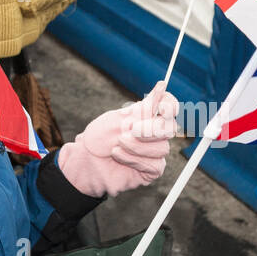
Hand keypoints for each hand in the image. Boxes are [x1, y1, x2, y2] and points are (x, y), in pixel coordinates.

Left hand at [57, 83, 179, 197]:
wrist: (85, 159)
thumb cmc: (99, 137)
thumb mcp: (119, 117)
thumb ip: (144, 106)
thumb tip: (162, 85)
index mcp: (148, 116)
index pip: (170, 107)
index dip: (170, 106)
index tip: (160, 108)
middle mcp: (155, 133)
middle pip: (171, 128)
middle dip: (152, 129)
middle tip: (132, 130)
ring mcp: (155, 152)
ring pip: (163, 148)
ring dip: (137, 146)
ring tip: (117, 144)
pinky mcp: (152, 170)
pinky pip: (154, 164)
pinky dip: (134, 159)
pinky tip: (118, 156)